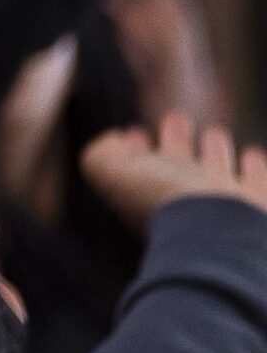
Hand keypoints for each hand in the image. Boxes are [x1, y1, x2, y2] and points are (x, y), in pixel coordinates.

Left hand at [81, 113, 266, 231]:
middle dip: (176, 140)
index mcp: (150, 190)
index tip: (134, 133)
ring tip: (213, 134)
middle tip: (175, 119)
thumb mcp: (111, 175)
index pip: (140, 164)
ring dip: (215, 150)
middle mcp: (187, 196)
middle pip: (180, 164)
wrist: (217, 233)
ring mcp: (224, 201)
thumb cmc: (162, 201)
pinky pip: (257, 182)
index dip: (135, 148)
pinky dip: (255, 168)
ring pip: (218, 169)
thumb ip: (101, 155)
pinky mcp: (258, 204)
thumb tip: (116, 140)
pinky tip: (252, 157)